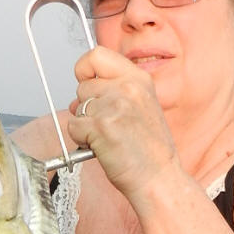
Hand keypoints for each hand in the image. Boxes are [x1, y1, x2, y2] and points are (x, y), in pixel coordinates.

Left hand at [67, 46, 177, 199]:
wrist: (159, 179)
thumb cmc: (150, 151)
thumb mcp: (142, 108)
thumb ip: (116, 92)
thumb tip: (81, 91)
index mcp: (140, 80)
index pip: (97, 55)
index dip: (85, 69)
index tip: (87, 83)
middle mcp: (128, 88)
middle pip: (83, 85)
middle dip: (87, 106)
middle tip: (106, 124)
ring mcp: (115, 106)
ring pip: (77, 107)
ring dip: (85, 125)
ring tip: (108, 138)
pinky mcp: (102, 127)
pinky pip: (74, 127)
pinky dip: (82, 140)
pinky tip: (103, 147)